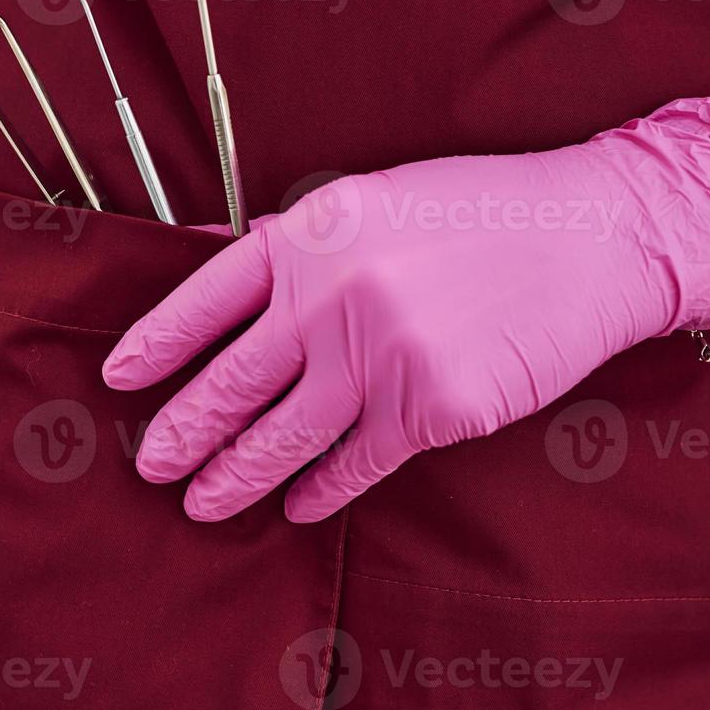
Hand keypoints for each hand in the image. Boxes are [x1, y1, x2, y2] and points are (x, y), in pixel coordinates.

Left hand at [104, 99, 709, 522]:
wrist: (589, 237)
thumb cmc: (477, 214)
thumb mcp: (372, 201)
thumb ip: (294, 241)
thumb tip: (206, 255)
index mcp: (311, 233)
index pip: (206, 297)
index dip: (157, 343)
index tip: (119, 379)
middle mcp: (334, 295)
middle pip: (233, 380)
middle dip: (182, 431)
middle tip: (149, 465)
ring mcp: (382, 355)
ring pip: (283, 436)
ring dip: (233, 477)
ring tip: (200, 504)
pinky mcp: (432, 408)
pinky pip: (355, 463)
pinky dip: (320, 490)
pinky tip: (297, 507)